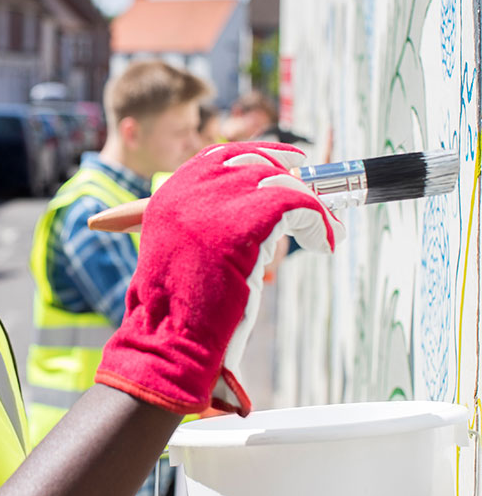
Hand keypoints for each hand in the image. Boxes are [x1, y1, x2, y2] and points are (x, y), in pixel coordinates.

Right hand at [91, 141, 344, 415]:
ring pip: (280, 182)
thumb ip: (203, 225)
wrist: (170, 340)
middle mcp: (188, 191)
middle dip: (288, 175)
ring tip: (326, 231)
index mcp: (169, 196)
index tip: (287, 162)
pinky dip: (319, 222)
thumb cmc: (179, 312)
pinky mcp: (245, 222)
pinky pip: (298, 205)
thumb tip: (251, 210)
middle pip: (253, 162)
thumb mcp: (181, 254)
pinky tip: (323, 244)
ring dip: (310, 205)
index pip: (218, 157)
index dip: (257, 155)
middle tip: (314, 197)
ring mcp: (215, 204)